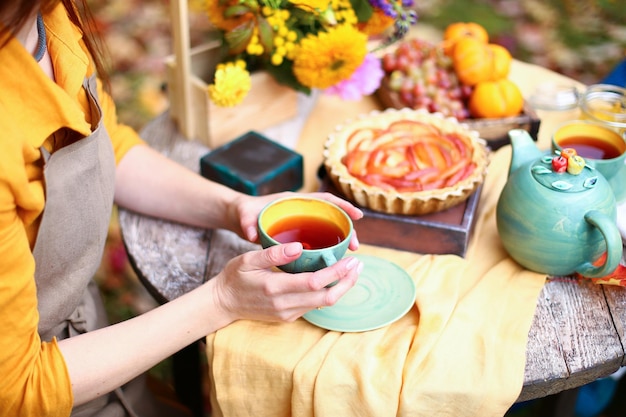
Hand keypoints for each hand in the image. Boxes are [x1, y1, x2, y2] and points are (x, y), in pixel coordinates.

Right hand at [209, 242, 362, 322]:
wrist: (223, 303)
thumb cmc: (234, 277)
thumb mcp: (247, 259)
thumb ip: (273, 254)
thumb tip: (298, 247)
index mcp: (275, 288)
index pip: (314, 283)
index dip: (336, 273)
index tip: (350, 260)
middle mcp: (284, 305)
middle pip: (326, 298)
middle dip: (346, 282)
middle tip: (359, 265)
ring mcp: (287, 314)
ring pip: (323, 304)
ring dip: (340, 289)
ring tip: (352, 271)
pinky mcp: (288, 317)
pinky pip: (314, 306)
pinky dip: (328, 293)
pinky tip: (334, 280)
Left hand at [233, 191, 363, 249]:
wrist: (237, 217)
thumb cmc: (243, 212)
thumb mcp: (244, 215)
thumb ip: (247, 222)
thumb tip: (250, 235)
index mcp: (294, 201)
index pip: (324, 200)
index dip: (342, 205)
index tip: (357, 215)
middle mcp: (301, 211)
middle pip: (331, 217)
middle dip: (346, 230)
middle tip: (355, 247)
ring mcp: (300, 224)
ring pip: (325, 231)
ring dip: (338, 243)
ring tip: (347, 258)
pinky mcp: (297, 235)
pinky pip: (316, 242)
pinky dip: (325, 252)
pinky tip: (329, 266)